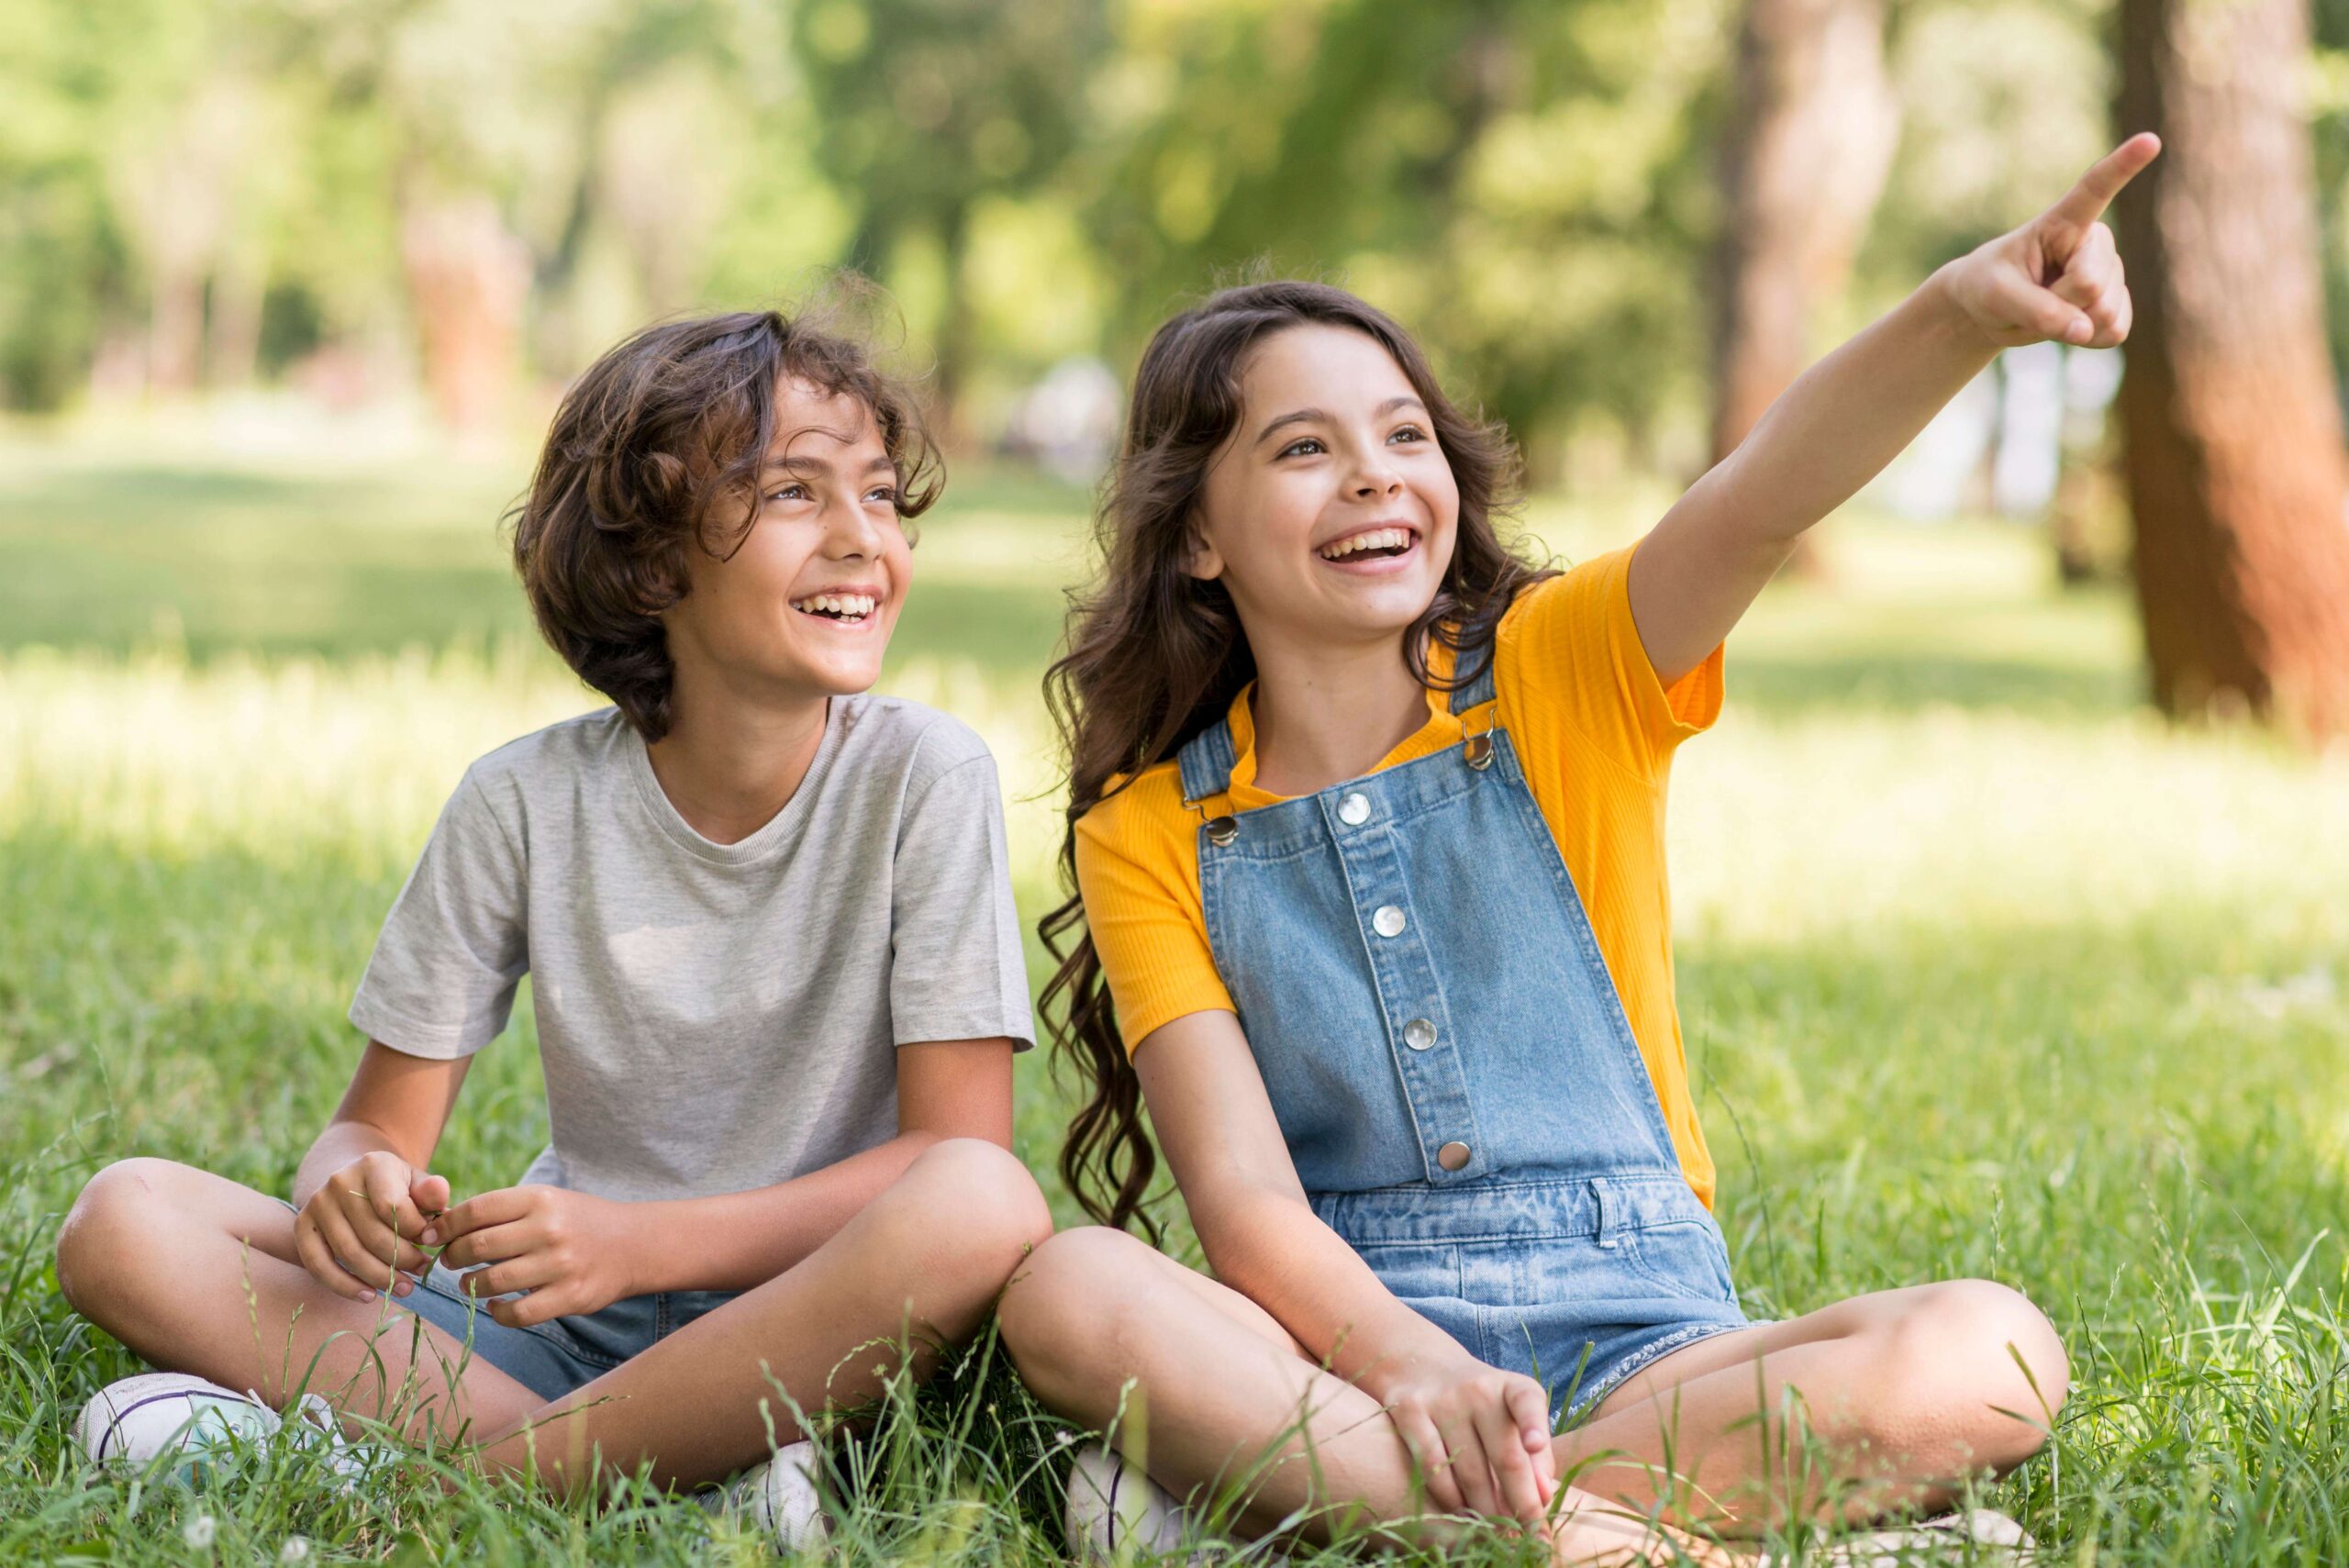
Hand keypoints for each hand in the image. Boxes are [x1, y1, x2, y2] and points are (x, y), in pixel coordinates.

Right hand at [295, 1153, 448, 1302]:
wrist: (357, 1182)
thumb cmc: (396, 1189)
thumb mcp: (417, 1183)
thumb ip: (431, 1192)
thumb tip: (440, 1197)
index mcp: (373, 1164)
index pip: (393, 1205)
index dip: (416, 1231)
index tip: (431, 1243)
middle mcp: (339, 1181)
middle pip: (372, 1234)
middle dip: (402, 1259)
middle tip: (421, 1271)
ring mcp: (317, 1203)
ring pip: (349, 1253)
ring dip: (379, 1277)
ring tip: (405, 1287)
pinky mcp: (302, 1226)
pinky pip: (318, 1265)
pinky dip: (344, 1286)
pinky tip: (368, 1296)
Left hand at [434, 1184, 640, 1328]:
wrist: (633, 1244)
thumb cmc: (578, 1221)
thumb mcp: (546, 1201)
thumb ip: (502, 1211)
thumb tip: (443, 1227)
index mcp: (539, 1199)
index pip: (476, 1210)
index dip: (445, 1226)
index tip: (432, 1238)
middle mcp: (548, 1229)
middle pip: (478, 1246)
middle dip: (452, 1257)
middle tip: (449, 1262)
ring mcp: (559, 1265)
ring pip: (492, 1281)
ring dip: (470, 1285)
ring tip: (470, 1283)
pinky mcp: (569, 1296)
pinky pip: (517, 1314)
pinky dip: (497, 1312)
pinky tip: (495, 1305)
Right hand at [1379, 1347, 1558, 1523]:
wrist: (1425, 1367)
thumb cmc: (1483, 1406)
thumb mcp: (1515, 1419)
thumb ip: (1536, 1457)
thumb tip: (1543, 1497)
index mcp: (1513, 1388)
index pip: (1527, 1401)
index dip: (1533, 1424)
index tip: (1535, 1445)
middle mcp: (1479, 1388)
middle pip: (1504, 1456)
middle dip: (1520, 1504)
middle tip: (1528, 1536)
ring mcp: (1442, 1399)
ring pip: (1468, 1470)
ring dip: (1486, 1509)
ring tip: (1496, 1532)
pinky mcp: (1409, 1410)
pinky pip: (1432, 1466)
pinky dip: (1449, 1496)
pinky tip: (1461, 1511)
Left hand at [1937, 132, 2159, 350]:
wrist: (1993, 310)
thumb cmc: (1988, 287)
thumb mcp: (1995, 296)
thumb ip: (2037, 310)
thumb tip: (2084, 329)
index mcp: (2063, 221)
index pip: (2096, 188)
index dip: (2124, 165)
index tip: (2150, 140)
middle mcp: (2096, 242)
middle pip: (2090, 284)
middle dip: (2058, 303)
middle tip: (2033, 296)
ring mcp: (2111, 272)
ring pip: (2102, 312)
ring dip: (2069, 323)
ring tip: (2048, 306)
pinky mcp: (2118, 304)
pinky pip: (2112, 331)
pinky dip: (2085, 338)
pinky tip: (2070, 324)